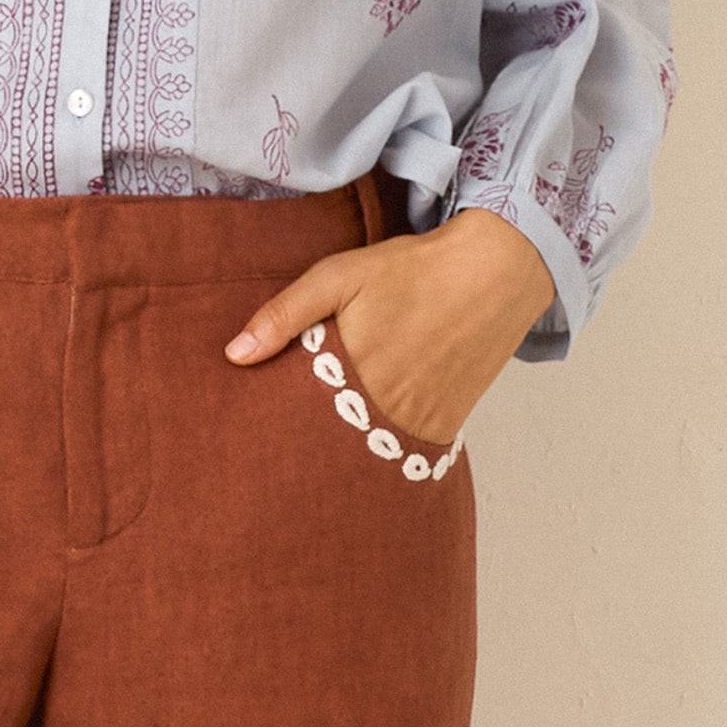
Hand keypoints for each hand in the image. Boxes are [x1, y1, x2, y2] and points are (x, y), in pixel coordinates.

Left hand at [223, 209, 556, 445]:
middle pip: (331, 443)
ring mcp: (419, 425)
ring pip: (366, 455)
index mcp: (353, 374)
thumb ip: (285, 314)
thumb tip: (235, 354)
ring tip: (319, 443)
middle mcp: (387, 410)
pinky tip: (365, 435)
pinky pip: (403, 456)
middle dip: (306, 442)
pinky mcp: (445, 429)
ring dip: (344, 449)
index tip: (255, 427)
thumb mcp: (338, 276)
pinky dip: (382, 449)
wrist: (492, 273)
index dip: (276, 425)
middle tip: (280, 444)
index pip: (298, 420)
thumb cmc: (411, 270)